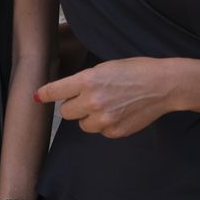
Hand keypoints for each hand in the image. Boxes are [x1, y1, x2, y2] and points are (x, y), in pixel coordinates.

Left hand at [35, 57, 177, 137]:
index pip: (55, 91)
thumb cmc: (136, 70)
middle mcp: (92, 101)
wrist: (162, 85)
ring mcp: (104, 119)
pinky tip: (119, 113)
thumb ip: (85, 81)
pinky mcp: (115, 131)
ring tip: (107, 105)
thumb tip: (69, 93)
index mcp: (88, 80)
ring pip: (82, 124)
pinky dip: (105, 125)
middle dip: (74, 105)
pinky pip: (100, 131)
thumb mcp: (105, 68)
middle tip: (88, 98)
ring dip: (88, 117)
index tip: (37, 97)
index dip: (44, 94)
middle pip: (66, 112)